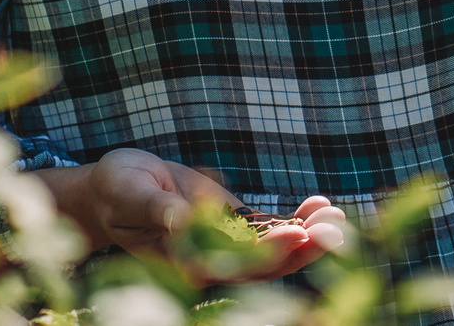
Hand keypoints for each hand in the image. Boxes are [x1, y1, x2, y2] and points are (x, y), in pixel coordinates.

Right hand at [48, 148, 346, 281]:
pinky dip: (296, 218)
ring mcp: (224, 245)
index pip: (230, 266)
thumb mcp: (129, 192)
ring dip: (307, 235)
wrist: (117, 187)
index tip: (295, 234)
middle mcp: (209, 262)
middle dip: (301, 248)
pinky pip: (269, 229)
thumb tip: (179, 220)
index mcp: (183, 261)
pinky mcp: (233, 227)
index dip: (265, 255)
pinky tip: (320, 203)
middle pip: (262, 266)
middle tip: (334, 227)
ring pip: (272, 250)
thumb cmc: (117, 190)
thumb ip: (154, 208)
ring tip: (337, 215)